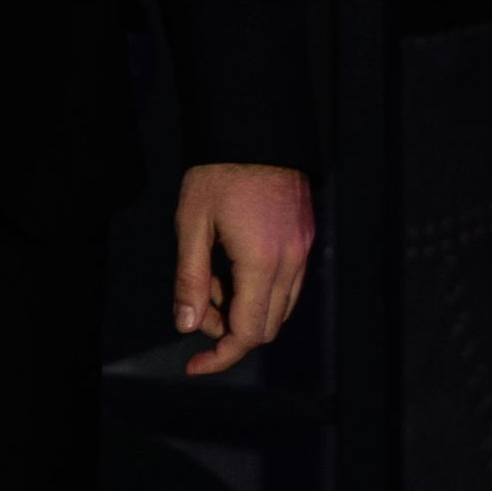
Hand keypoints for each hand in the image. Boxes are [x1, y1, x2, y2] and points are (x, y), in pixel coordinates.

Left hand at [172, 163, 314, 379]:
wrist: (253, 126)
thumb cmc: (218, 172)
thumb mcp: (191, 223)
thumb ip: (189, 278)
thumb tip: (187, 326)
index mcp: (262, 262)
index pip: (249, 333)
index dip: (221, 355)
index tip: (194, 364)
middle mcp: (291, 261)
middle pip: (266, 326)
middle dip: (228, 328)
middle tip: (196, 301)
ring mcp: (302, 249)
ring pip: (278, 307)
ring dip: (244, 308)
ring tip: (210, 275)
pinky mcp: (304, 235)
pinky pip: (286, 282)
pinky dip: (259, 288)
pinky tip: (230, 263)